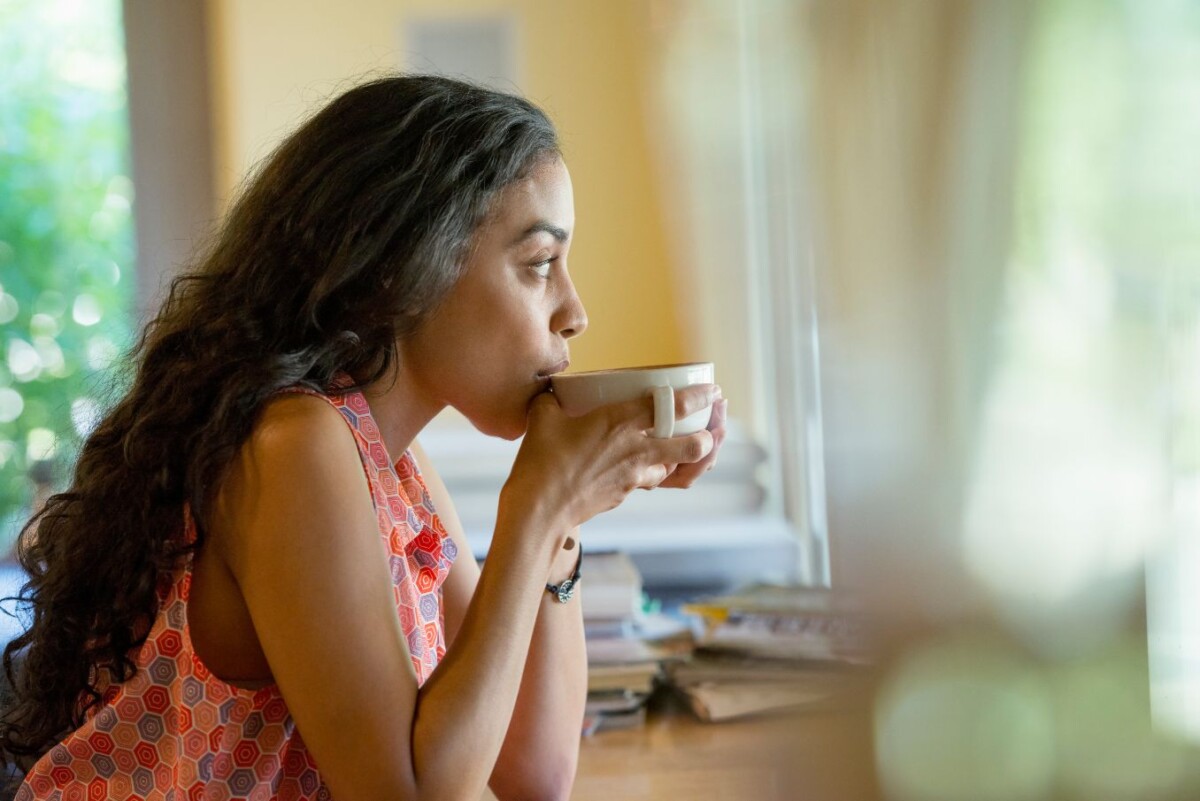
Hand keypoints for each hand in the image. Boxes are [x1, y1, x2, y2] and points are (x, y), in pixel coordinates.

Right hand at [501, 384, 719, 533]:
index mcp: (621, 422)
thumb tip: (549, 390)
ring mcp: (634, 476)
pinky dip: (662, 472)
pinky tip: (658, 466)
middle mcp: (636, 450)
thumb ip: (552, 399)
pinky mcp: (625, 494)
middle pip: (693, 446)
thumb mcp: (543, 417)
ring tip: (699, 447)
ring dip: (691, 460)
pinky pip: (653, 481)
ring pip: (678, 469)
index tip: (713, 391)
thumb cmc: (540, 461)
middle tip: (715, 426)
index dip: (700, 397)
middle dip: (711, 437)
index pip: (674, 406)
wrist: (539, 510)